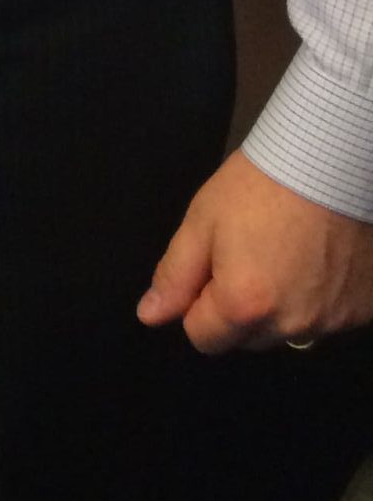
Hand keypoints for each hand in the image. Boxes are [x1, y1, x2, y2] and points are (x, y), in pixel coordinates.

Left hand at [137, 149, 372, 352]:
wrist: (329, 162)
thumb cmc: (257, 187)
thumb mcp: (202, 221)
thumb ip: (174, 275)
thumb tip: (149, 315)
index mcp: (245, 306)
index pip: (203, 338)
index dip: (197, 304)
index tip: (210, 269)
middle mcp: (292, 326)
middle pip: (247, 338)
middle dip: (237, 308)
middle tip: (247, 255)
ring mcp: (332, 322)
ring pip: (287, 332)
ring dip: (278, 307)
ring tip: (284, 254)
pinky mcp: (362, 311)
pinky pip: (326, 320)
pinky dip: (316, 299)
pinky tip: (316, 260)